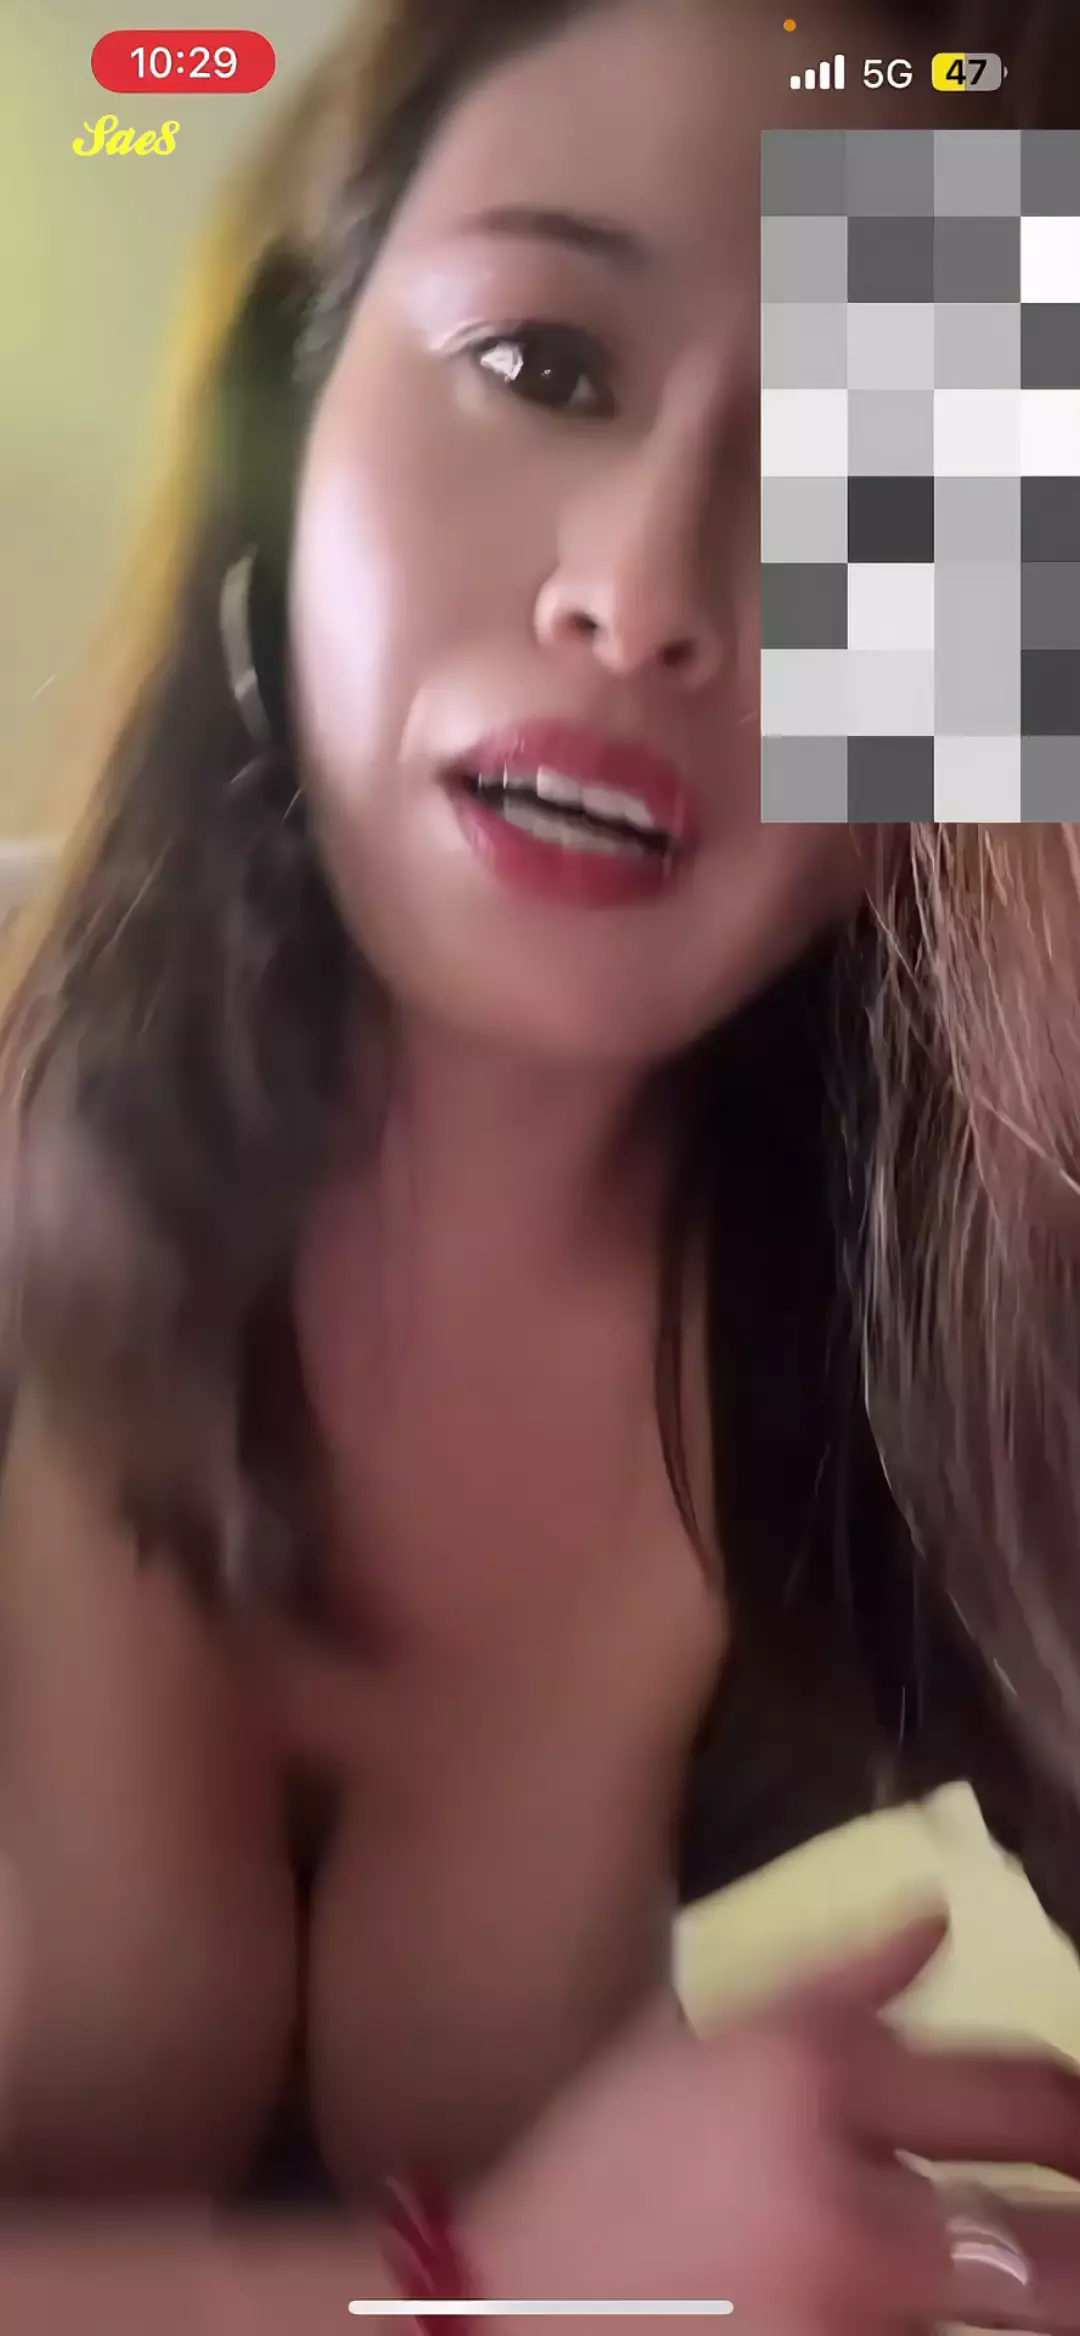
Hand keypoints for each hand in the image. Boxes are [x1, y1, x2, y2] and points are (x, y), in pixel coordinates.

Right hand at [468, 1913, 1079, 2330]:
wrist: (505, 2315)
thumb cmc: (600, 2172)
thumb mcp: (707, 2045)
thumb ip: (837, 1980)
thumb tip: (937, 1912)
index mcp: (813, 2084)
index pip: (1010, 2094)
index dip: (1077, 2111)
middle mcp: (849, 2205)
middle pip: (1045, 2249)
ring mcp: (850, 2319)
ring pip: (1001, 2312)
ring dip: (1042, 2298)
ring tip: (1049, 2283)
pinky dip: (947, 2330)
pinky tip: (949, 2317)